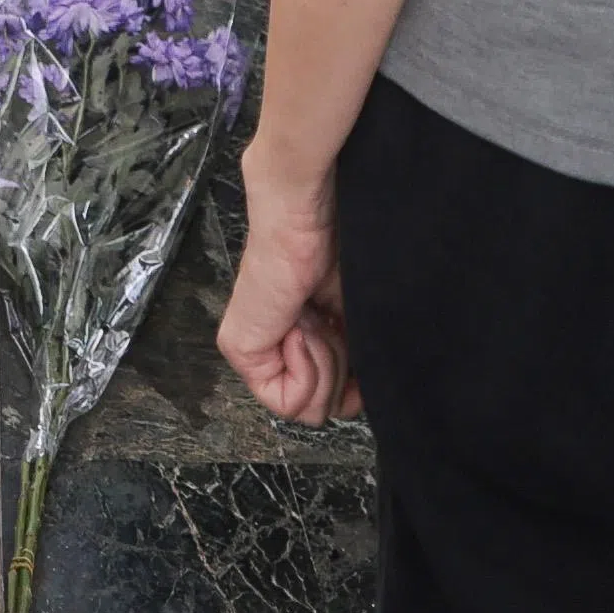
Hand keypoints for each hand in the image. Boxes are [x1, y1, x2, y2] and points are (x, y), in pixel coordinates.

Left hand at [214, 156, 353, 425]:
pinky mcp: (241, 345)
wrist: (311, 202)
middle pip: (322, 409)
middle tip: (334, 324)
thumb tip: (372, 396)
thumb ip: (366, 357)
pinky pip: (285, 400)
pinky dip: (308, 368)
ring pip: (306, 409)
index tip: (357, 341)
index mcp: (309, 332)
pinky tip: (303, 324)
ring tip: (318, 318)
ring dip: (328, 366)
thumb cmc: (346, 236)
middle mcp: (279, 344)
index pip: (334, 398)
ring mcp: (256, 347)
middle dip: (343, 374)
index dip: (356, 386)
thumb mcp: (367, 311)